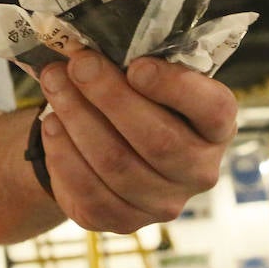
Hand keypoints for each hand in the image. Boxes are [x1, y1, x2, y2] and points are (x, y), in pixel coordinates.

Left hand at [38, 50, 237, 232]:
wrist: (111, 145)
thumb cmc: (136, 99)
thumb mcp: (148, 75)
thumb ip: (136, 61)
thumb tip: (90, 45)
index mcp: (216, 126)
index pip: (213, 109)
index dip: (176, 88)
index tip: (137, 66)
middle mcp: (199, 170)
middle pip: (157, 140)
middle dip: (111, 97)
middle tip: (79, 64)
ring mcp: (164, 203)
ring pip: (117, 165)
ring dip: (78, 118)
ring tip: (55, 84)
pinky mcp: (125, 222)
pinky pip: (90, 194)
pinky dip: (64, 155)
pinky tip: (52, 126)